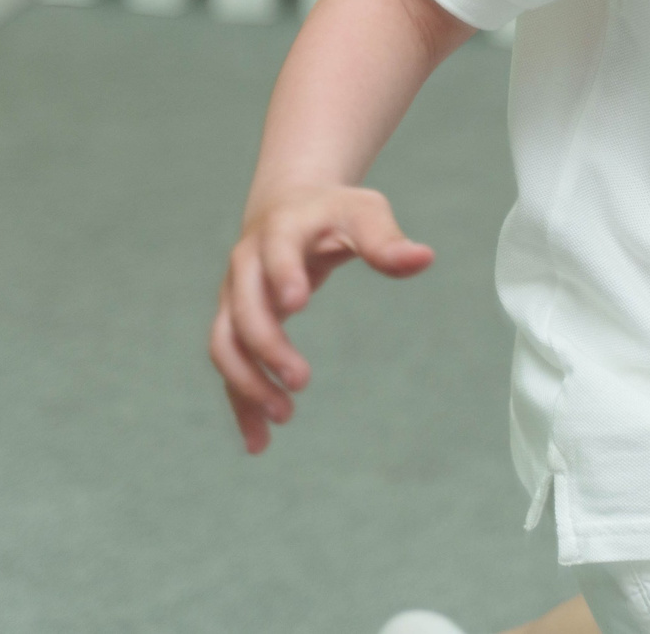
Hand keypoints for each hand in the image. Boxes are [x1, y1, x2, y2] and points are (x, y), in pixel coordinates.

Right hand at [209, 184, 432, 453]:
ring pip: (225, 344)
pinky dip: (240, 404)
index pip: (273, 253)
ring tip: (284, 416)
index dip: (282, 275)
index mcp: (279, 231)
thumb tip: (424, 258)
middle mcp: (246, 265)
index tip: (298, 304)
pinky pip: (230, 368)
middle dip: (267, 347)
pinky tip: (260, 442)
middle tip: (303, 380)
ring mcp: (234, 297)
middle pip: (242, 309)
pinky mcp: (235, 324)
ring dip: (247, 383)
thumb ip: (386, 240)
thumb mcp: (364, 212)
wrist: (287, 207)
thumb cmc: (334, 212)